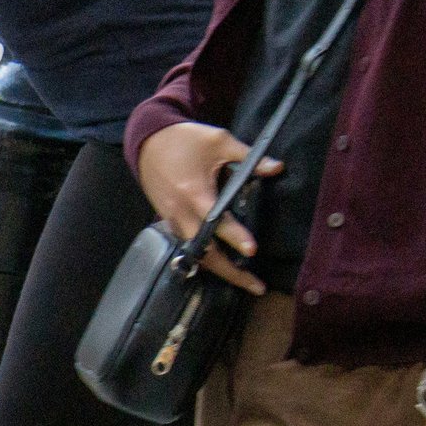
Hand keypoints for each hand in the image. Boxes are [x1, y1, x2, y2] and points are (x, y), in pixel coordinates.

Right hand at [136, 122, 283, 294]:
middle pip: (205, 253)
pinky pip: (189, 246)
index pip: (217, 221)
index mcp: (194, 193)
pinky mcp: (170, 222)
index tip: (252, 251)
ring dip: (219, 270)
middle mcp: (181, 213)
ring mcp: (173, 220)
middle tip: (255, 285)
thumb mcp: (220, 141)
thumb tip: (277, 168)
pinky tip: (223, 264)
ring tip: (243, 280)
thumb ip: (249, 157)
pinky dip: (205, 258)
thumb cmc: (185, 140)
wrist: (148, 143)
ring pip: (196, 255)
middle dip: (229, 273)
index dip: (235, 237)